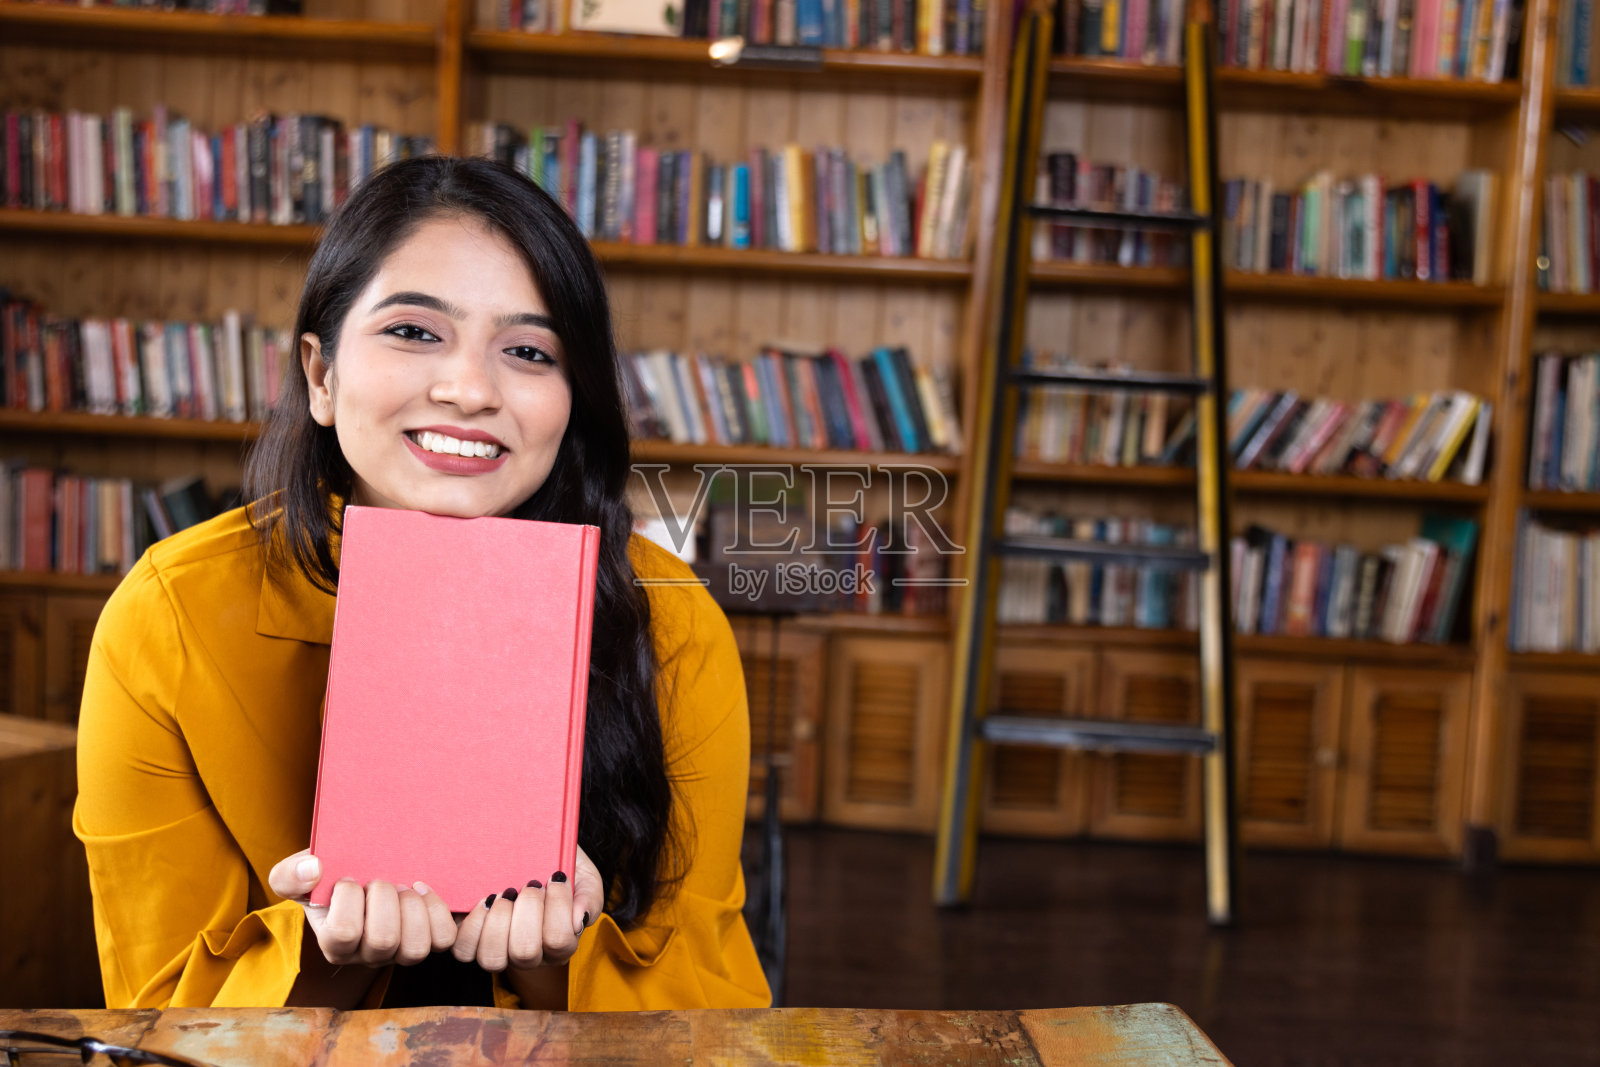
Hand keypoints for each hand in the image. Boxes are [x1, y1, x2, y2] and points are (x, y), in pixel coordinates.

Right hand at [268, 850, 456, 966]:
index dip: (349, 899)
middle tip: (379, 881)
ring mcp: (399, 952)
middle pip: (383, 941)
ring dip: (413, 909)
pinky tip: (421, 889)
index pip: (344, 933)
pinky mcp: (427, 941)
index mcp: (334, 944)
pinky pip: (443, 939)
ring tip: (404, 887)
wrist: (360, 868)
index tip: (348, 878)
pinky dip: (437, 911)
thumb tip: (312, 871)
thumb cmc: (329, 875)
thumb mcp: (298, 873)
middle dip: (384, 900)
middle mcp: (367, 955)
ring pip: (415, 948)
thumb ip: (288, 874)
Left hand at [451, 845, 604, 971]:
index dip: (557, 907)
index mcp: (560, 943)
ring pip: (493, 958)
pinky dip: (473, 923)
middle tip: (530, 883)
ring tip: (505, 893)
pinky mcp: (472, 942)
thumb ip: (589, 896)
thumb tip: (578, 919)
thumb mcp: (582, 874)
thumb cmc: (556, 863)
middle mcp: (530, 955)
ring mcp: (499, 951)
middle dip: (527, 910)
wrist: (527, 847)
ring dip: (499, 920)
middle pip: (525, 953)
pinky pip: (465, 950)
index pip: (560, 941)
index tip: (555, 877)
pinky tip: (485, 900)